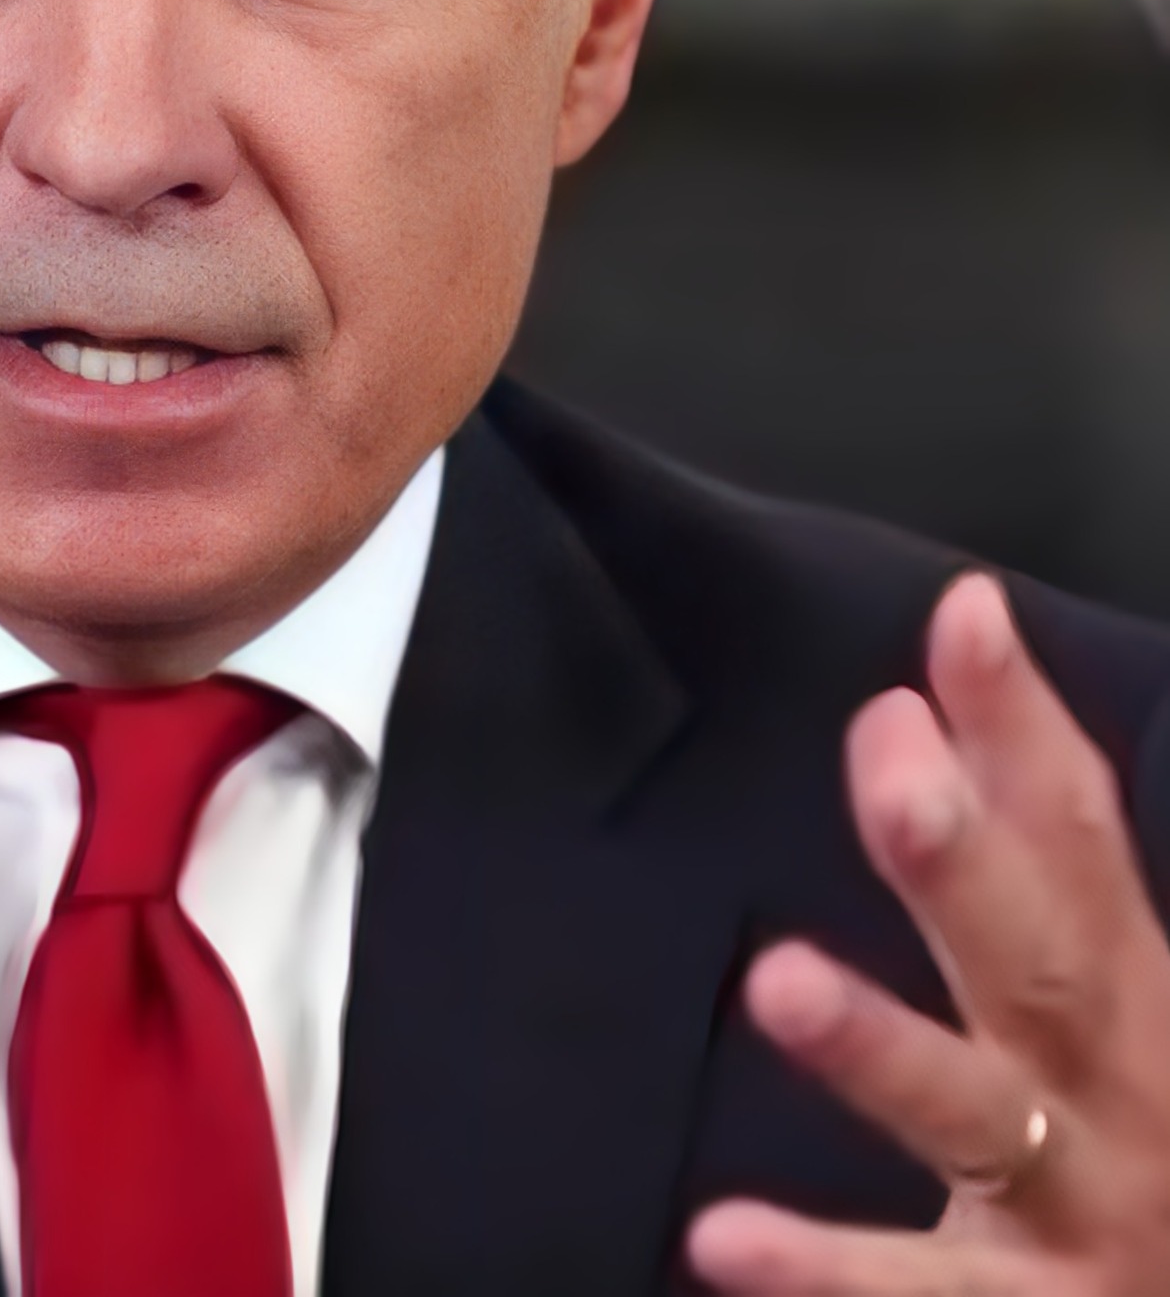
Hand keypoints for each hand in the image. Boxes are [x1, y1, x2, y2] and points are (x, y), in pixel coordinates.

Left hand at [689, 571, 1169, 1294]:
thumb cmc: (1152, 1148)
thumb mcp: (1120, 997)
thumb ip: (1041, 841)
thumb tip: (938, 671)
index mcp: (1136, 1001)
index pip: (1081, 838)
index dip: (1026, 726)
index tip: (963, 614)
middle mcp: (1117, 1092)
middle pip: (1042, 963)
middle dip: (969, 864)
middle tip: (892, 766)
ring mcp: (1077, 1211)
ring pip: (977, 1122)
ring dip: (880, 1049)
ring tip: (776, 979)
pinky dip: (825, 1273)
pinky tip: (718, 1238)